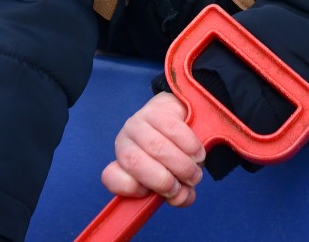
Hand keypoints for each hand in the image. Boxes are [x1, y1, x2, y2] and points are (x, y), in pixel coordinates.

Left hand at [99, 92, 205, 206]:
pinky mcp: (158, 110)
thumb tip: (180, 198)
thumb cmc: (174, 153)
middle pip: (135, 162)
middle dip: (163, 181)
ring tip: (194, 173)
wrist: (180, 116)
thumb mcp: (173, 178)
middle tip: (183, 185)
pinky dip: (190, 147)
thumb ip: (177, 194)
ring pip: (157, 147)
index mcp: (123, 163)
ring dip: (181, 165)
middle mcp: (125, 141)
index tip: (148, 193)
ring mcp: (139, 123)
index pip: (111, 177)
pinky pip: (173, 130)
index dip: (131, 188)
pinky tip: (197, 154)